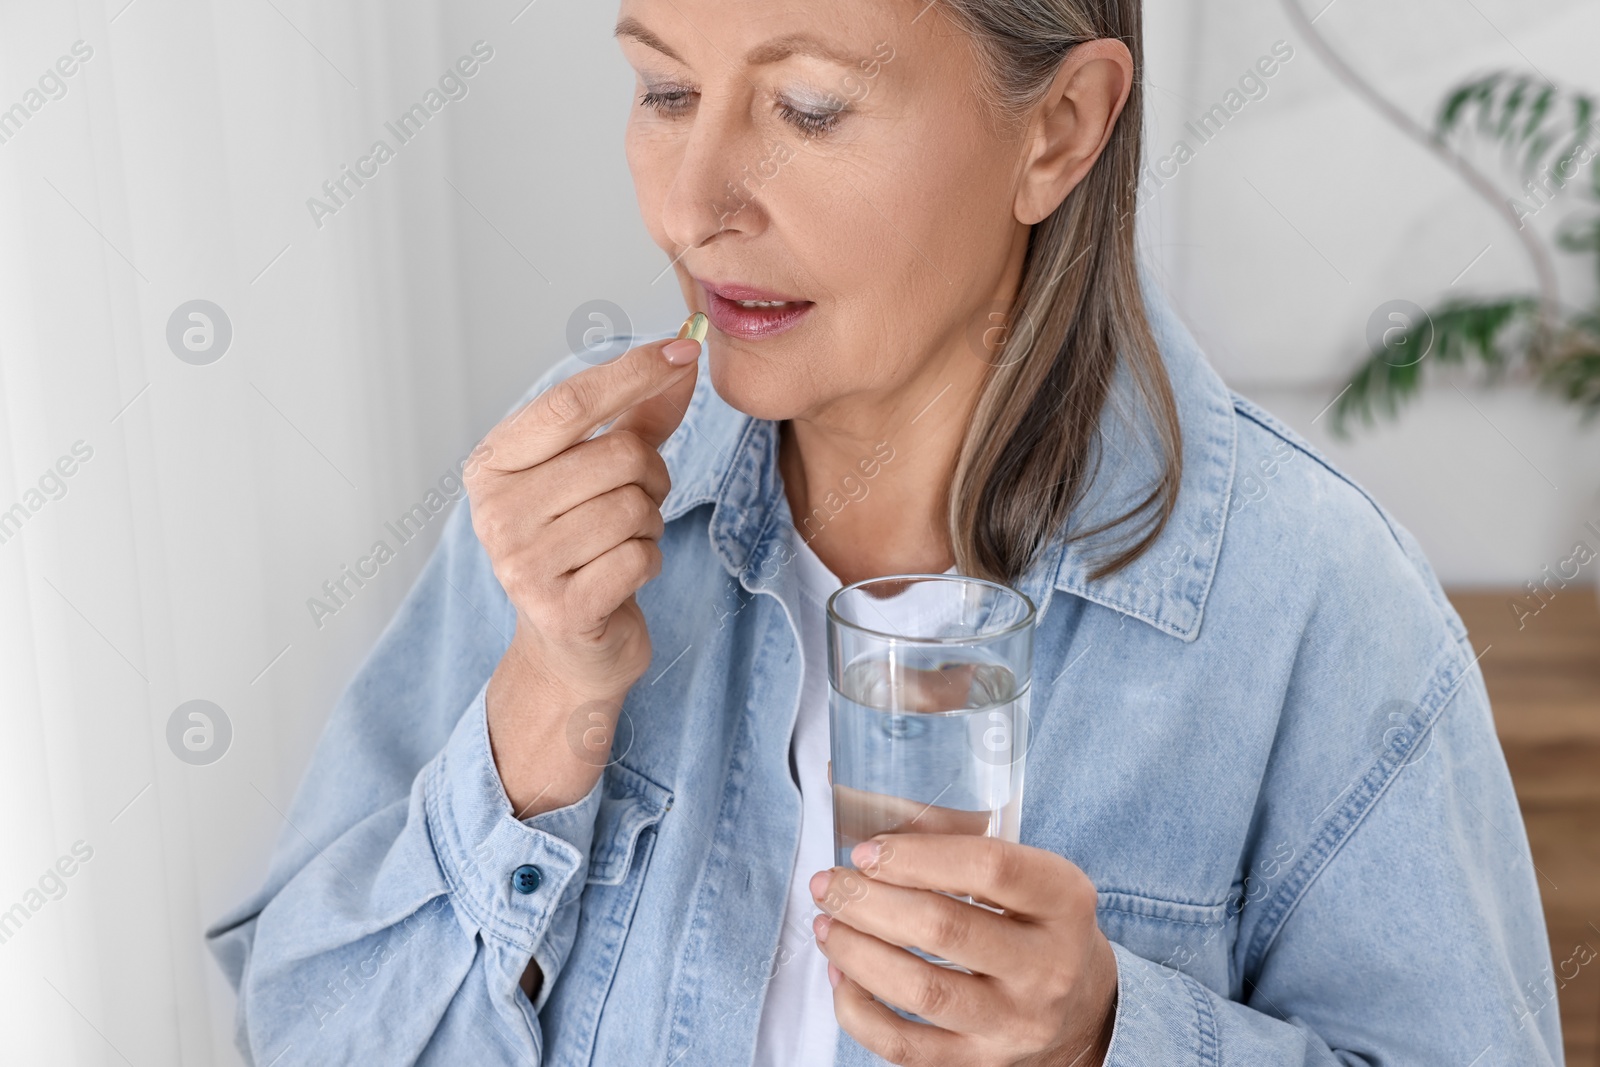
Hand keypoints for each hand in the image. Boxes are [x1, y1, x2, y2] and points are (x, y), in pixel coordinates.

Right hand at [467, 333, 700, 816]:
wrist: (569, 648)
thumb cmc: (583, 546)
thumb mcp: (600, 473)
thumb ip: (636, 414)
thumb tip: (681, 354)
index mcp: (493, 464)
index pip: (571, 402)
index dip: (633, 372)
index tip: (684, 348)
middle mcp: (495, 511)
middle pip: (618, 455)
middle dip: (651, 476)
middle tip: (639, 502)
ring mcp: (522, 563)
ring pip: (635, 506)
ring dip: (650, 523)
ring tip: (624, 541)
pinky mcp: (560, 608)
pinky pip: (640, 557)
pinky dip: (648, 562)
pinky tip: (623, 577)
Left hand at [808, 834, 1117, 1066]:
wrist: (1084, 1006)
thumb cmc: (1038, 923)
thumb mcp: (1026, 873)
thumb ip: (957, 842)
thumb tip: (871, 823)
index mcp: (1063, 900)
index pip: (989, 868)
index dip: (917, 855)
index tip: (867, 851)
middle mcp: (1048, 967)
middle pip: (944, 929)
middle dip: (869, 901)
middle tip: (828, 884)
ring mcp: (1015, 1023)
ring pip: (920, 990)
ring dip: (857, 952)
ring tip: (827, 924)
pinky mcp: (982, 1064)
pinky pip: (905, 1046)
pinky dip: (859, 1011)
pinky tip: (843, 977)